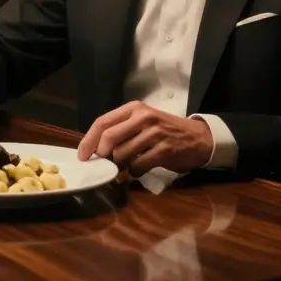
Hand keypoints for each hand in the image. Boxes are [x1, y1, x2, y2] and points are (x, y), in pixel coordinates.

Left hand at [76, 101, 213, 175]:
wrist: (198, 138)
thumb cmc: (165, 131)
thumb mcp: (142, 122)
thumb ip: (121, 130)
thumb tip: (95, 149)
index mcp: (134, 108)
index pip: (102, 122)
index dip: (88, 140)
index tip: (82, 156)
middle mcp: (143, 117)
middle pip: (109, 137)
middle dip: (102, 154)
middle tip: (104, 163)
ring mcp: (154, 133)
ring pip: (122, 154)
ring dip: (120, 165)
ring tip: (126, 166)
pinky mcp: (164, 150)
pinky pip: (138, 165)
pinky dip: (134, 172)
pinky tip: (138, 169)